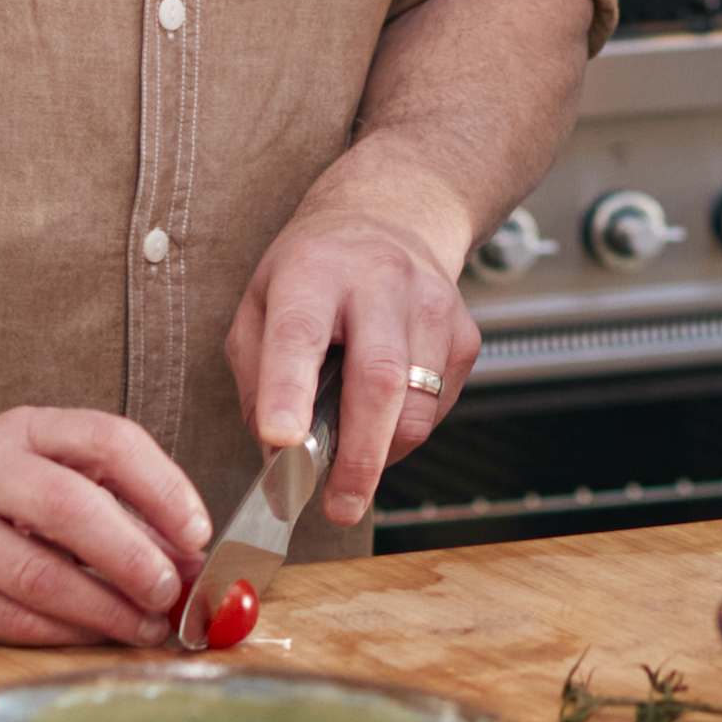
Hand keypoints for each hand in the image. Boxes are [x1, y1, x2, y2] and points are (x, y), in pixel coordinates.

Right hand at [0, 405, 210, 644]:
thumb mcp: (42, 464)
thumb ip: (114, 497)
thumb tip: (186, 554)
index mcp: (25, 428)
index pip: (106, 439)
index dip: (162, 486)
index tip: (197, 533)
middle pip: (69, 507)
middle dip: (131, 556)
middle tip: (171, 591)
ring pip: (35, 574)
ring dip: (101, 609)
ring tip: (144, 626)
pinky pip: (3, 617)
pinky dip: (57, 633)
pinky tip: (90, 637)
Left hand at [228, 152, 478, 529]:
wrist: (392, 215)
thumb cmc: (315, 270)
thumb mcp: (259, 304)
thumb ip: (257, 379)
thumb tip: (279, 456)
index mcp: (312, 269)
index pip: (299, 333)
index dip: (288, 392)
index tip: (281, 442)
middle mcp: (378, 279)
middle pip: (378, 379)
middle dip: (358, 456)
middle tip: (337, 506)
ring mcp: (431, 303)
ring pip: (417, 404)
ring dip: (383, 451)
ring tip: (354, 458)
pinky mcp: (464, 331)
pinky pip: (440, 407)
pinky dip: (408, 431)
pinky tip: (385, 414)